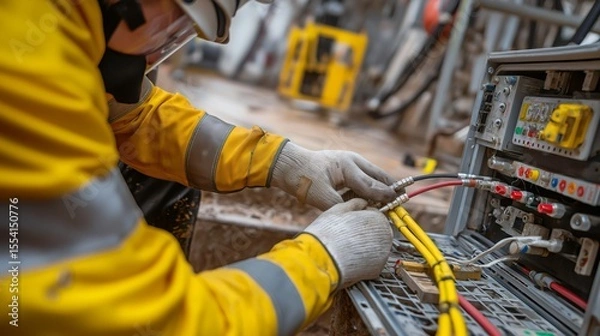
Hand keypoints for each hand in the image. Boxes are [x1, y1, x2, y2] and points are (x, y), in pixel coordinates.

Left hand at [271, 142, 395, 209]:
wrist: (286, 165)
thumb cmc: (302, 177)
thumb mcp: (322, 195)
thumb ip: (343, 206)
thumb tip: (360, 214)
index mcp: (348, 165)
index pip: (371, 184)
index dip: (385, 196)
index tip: (398, 203)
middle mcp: (352, 162)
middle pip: (377, 176)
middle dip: (388, 189)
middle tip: (401, 200)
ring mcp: (348, 164)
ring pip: (369, 179)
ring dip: (375, 191)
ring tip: (385, 205)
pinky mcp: (343, 170)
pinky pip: (359, 181)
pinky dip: (364, 191)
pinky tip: (364, 203)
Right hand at [303, 198, 392, 287]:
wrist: (321, 259)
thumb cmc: (328, 232)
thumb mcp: (339, 209)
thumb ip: (356, 203)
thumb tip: (363, 203)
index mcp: (379, 219)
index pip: (375, 215)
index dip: (361, 217)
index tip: (349, 222)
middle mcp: (386, 238)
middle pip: (376, 232)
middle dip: (364, 232)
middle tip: (346, 235)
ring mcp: (382, 256)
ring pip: (374, 248)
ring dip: (363, 246)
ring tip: (346, 246)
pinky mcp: (376, 271)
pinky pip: (370, 262)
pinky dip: (362, 260)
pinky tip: (348, 258)